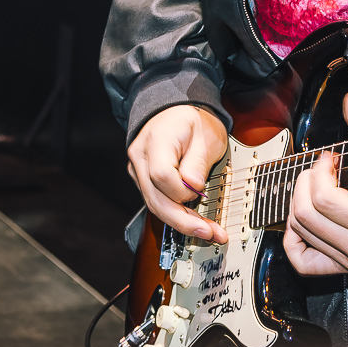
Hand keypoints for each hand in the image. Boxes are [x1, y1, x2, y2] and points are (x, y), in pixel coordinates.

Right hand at [128, 105, 230, 242]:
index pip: (162, 175)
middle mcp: (141, 156)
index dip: (183, 190)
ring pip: (154, 205)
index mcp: (156, 139)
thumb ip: (199, 160)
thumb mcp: (207, 134)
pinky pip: (157, 201)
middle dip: (184, 220)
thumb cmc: (192, 122)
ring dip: (182, 222)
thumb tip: (193, 186)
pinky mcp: (142, 180)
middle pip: (155, 198)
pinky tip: (194, 221)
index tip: (202, 190)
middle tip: (210, 232)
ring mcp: (138, 169)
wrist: (175, 114)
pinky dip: (176, 214)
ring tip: (208, 231)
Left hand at [283, 92, 347, 275]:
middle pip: (305, 214)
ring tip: (314, 186)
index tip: (329, 158)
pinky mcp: (343, 269)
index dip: (319, 171)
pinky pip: (303, 262)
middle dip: (304, 183)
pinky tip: (302, 218)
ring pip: (300, 231)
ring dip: (298, 202)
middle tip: (319, 170)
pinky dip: (294, 238)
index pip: (324, 200)